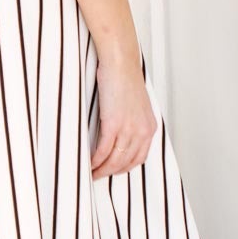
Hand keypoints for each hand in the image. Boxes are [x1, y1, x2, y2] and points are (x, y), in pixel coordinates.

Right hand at [91, 51, 156, 178]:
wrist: (121, 63)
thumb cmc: (124, 79)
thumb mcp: (136, 105)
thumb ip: (132, 122)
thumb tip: (120, 135)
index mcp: (149, 127)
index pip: (139, 158)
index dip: (124, 168)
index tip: (112, 170)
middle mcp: (142, 131)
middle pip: (126, 163)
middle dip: (110, 172)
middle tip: (97, 175)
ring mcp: (129, 128)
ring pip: (115, 160)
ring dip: (101, 169)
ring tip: (90, 172)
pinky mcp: (114, 124)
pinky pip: (103, 150)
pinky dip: (95, 159)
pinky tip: (88, 162)